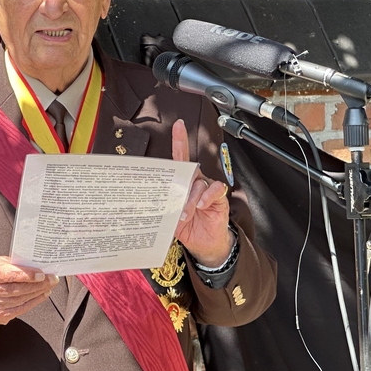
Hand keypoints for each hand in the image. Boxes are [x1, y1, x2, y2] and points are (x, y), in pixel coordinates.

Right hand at [0, 256, 58, 324]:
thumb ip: (13, 264)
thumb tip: (35, 265)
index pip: (8, 275)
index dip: (27, 275)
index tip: (42, 274)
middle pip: (17, 289)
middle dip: (39, 284)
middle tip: (52, 279)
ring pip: (21, 300)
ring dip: (38, 293)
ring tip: (49, 286)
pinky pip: (20, 309)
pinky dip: (33, 302)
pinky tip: (42, 295)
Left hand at [171, 119, 233, 267]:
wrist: (203, 244)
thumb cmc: (187, 228)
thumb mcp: (171, 216)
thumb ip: (164, 205)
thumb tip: (151, 202)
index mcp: (183, 183)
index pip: (180, 158)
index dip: (179, 141)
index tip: (178, 125)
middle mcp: (196, 181)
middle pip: (188, 170)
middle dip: (180, 182)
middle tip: (174, 198)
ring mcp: (208, 188)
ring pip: (198, 183)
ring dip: (190, 199)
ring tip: (184, 214)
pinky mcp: (219, 197)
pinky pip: (215, 190)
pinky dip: (207, 196)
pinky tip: (201, 205)